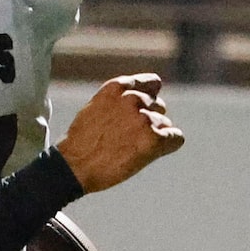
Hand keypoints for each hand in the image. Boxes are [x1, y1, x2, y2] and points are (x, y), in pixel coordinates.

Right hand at [55, 75, 184, 193]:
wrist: (73, 167)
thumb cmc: (81, 143)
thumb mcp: (96, 108)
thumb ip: (119, 99)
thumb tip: (142, 98)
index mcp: (116, 88)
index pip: (152, 83)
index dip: (150, 98)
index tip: (143, 111)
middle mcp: (132, 99)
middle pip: (159, 106)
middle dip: (149, 120)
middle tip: (128, 138)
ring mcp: (144, 119)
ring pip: (165, 124)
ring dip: (152, 137)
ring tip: (130, 149)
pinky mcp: (153, 139)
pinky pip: (176, 138)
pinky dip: (168, 146)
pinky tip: (149, 154)